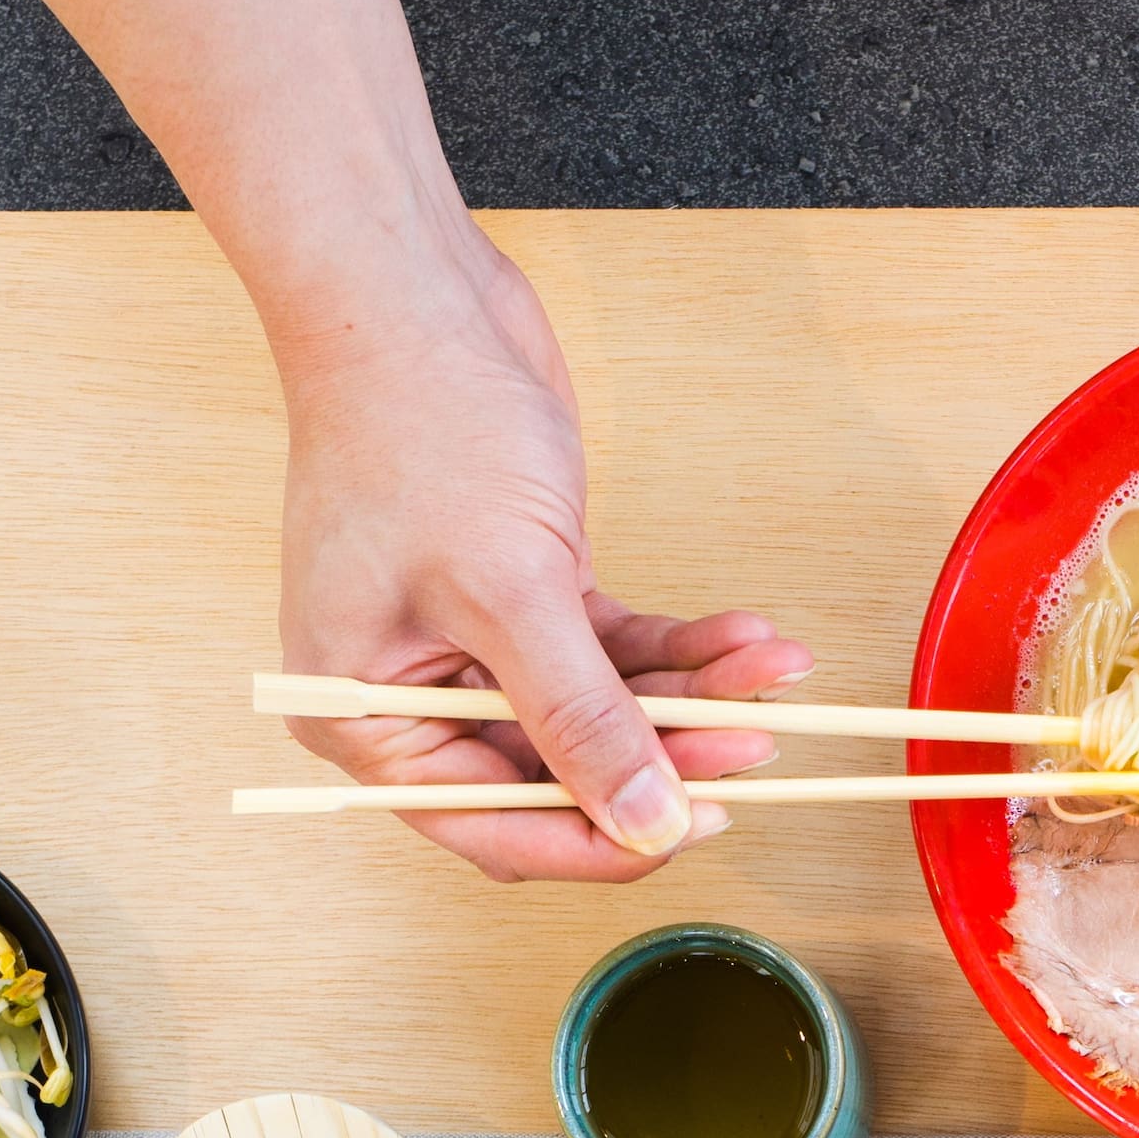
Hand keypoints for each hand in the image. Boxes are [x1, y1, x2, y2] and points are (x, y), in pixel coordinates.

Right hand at [271, 238, 810, 883]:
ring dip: (692, 696)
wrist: (413, 297)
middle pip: (559, 772)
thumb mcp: (508, 592)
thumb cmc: (417, 426)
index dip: (598, 840)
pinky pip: (616, 648)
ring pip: (603, 709)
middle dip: (663, 757)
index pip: (495, 825)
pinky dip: (682, 645)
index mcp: (368, 721)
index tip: (691, 827)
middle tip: (751, 748)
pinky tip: (747, 637)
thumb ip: (581, 721)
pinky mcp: (529, 592)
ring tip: (770, 674)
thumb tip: (645, 825)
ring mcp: (475, 644)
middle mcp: (417, 694)